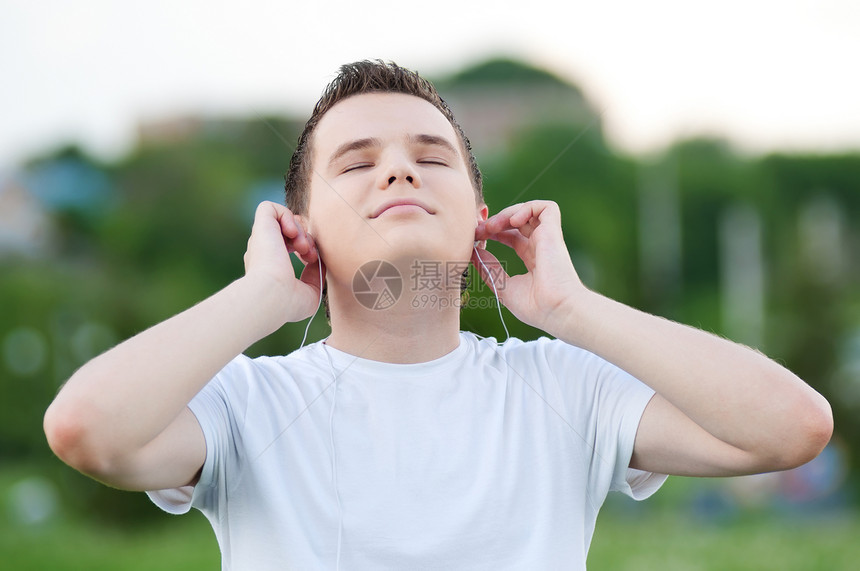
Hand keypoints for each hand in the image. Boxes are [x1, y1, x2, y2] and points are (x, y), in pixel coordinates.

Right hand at [243, 201, 324, 323]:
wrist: (273, 296)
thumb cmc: (290, 303)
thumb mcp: (310, 293)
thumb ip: (314, 277)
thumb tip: (317, 262)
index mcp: (270, 268)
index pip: (287, 247)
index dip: (306, 248)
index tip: (313, 260)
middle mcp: (263, 252)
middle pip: (287, 232)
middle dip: (306, 239)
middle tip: (311, 254)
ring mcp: (260, 239)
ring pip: (281, 220)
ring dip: (299, 229)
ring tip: (303, 246)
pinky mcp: (260, 226)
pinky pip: (270, 208)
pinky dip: (286, 215)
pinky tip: (292, 232)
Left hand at [472, 200, 583, 332]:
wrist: (555, 310)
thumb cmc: (534, 306)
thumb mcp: (502, 285)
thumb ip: (489, 267)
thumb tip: (475, 251)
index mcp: (531, 258)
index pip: (511, 236)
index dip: (493, 232)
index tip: (476, 238)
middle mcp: (540, 246)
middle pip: (517, 222)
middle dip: (495, 221)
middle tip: (479, 230)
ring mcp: (547, 238)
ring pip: (529, 210)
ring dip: (507, 213)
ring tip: (492, 227)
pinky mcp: (554, 233)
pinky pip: (546, 207)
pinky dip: (528, 208)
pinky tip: (513, 221)